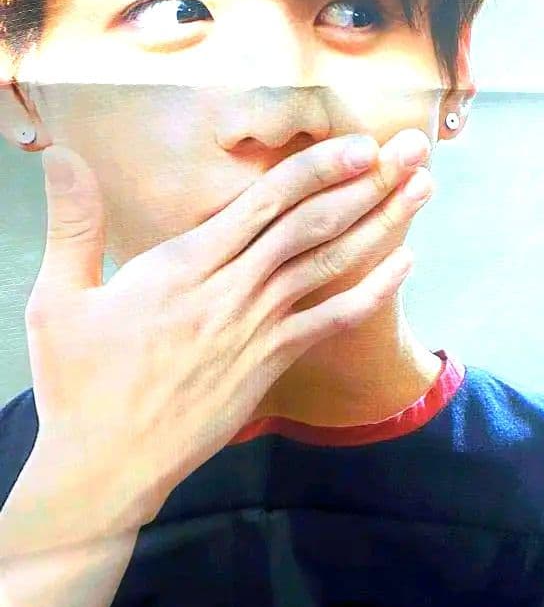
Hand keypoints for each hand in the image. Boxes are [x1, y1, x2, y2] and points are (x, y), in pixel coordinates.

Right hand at [18, 129, 433, 547]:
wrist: (108, 463)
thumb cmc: (80, 382)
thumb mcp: (60, 298)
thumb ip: (74, 224)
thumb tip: (62, 157)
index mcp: (185, 265)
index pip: (265, 202)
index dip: (318, 168)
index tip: (359, 143)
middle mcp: (232, 290)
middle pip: (311, 224)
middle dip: (366, 183)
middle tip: (410, 151)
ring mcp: (257, 328)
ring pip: (330, 264)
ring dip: (380, 224)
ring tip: (421, 189)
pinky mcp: (271, 364)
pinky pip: (331, 321)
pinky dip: (371, 291)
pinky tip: (404, 265)